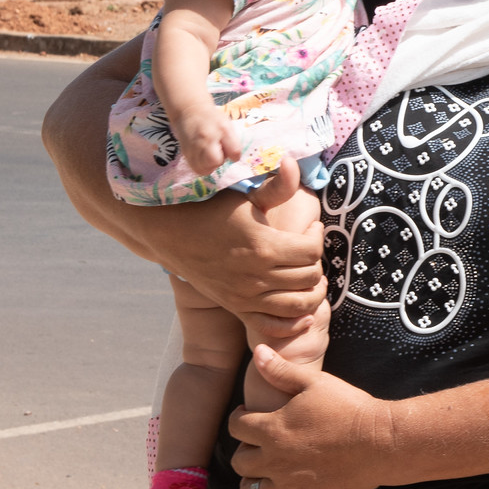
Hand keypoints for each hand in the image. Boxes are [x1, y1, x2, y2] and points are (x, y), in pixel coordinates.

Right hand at [139, 190, 327, 327]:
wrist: (170, 233)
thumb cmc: (210, 209)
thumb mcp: (244, 195)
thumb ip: (275, 186)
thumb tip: (291, 162)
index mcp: (264, 246)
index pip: (312, 251)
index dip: (318, 237)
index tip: (312, 227)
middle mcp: (257, 276)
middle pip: (309, 278)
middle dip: (316, 262)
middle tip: (308, 249)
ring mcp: (246, 297)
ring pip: (298, 305)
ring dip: (311, 292)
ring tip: (308, 275)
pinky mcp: (236, 308)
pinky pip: (272, 326)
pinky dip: (292, 324)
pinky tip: (301, 312)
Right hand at [175, 105, 243, 176]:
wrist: (189, 112)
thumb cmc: (212, 119)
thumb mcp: (227, 127)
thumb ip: (233, 143)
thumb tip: (234, 159)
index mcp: (219, 132)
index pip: (230, 154)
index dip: (232, 155)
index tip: (229, 150)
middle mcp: (204, 140)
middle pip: (214, 163)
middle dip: (218, 161)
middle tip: (217, 152)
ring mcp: (193, 148)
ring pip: (204, 170)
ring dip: (209, 166)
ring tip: (209, 154)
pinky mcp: (185, 154)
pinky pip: (196, 168)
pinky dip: (201, 166)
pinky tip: (203, 158)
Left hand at [230, 347, 395, 488]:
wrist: (381, 441)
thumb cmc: (349, 407)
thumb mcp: (315, 382)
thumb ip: (281, 370)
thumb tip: (257, 351)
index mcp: (272, 429)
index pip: (236, 426)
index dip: (239, 418)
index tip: (248, 416)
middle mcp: (273, 460)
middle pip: (240, 460)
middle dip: (245, 449)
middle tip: (259, 444)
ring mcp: (287, 487)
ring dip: (249, 480)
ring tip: (256, 474)